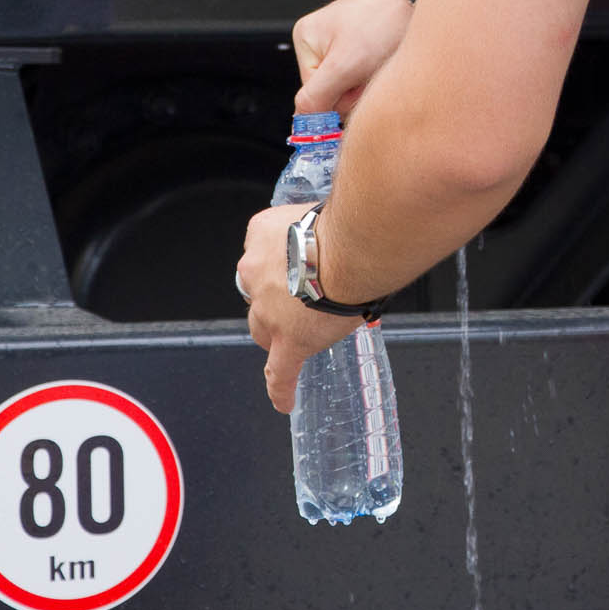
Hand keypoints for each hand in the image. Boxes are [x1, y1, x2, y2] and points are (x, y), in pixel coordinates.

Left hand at [240, 202, 366, 412]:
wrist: (352, 247)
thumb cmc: (346, 223)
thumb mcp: (316, 208)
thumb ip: (315, 226)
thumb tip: (338, 232)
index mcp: (261, 234)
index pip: (262, 248)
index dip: (282, 259)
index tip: (298, 260)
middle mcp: (256, 272)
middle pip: (256, 294)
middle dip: (274, 297)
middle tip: (303, 295)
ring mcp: (270, 311)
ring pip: (263, 328)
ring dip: (279, 329)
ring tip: (304, 329)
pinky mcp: (289, 341)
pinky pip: (280, 371)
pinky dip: (280, 387)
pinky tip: (284, 401)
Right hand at [290, 0, 416, 114]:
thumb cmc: (386, 17)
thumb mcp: (345, 65)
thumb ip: (317, 97)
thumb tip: (303, 122)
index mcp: (305, 40)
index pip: (312, 95)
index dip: (339, 97)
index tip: (357, 85)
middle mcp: (323, 40)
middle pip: (335, 91)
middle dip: (357, 88)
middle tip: (373, 67)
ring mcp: (347, 41)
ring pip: (355, 85)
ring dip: (371, 80)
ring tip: (383, 57)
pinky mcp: (368, 42)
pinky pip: (370, 73)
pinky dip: (381, 71)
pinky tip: (390, 54)